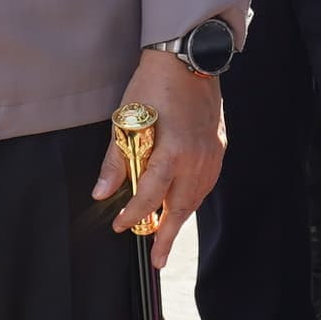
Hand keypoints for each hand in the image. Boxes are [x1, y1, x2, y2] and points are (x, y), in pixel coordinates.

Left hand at [91, 49, 222, 263]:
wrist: (188, 59)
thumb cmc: (152, 86)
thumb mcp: (125, 120)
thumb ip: (116, 161)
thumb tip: (101, 193)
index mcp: (172, 152)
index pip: (150, 196)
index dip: (134, 216)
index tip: (121, 227)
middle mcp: (197, 159)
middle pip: (180, 207)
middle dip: (166, 235)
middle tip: (157, 261)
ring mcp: (212, 154)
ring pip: (196, 198)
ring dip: (180, 218)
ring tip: (164, 236)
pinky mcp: (219, 147)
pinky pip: (206, 183)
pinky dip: (192, 198)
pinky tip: (182, 205)